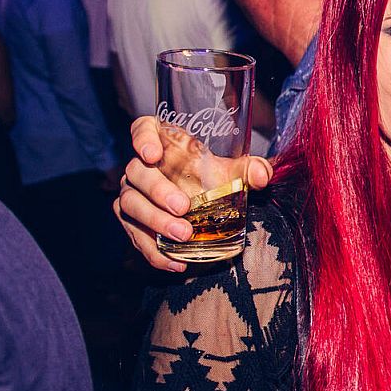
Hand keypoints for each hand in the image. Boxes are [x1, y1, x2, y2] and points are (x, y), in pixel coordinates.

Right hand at [114, 114, 273, 271]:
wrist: (206, 200)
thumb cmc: (215, 174)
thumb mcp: (233, 169)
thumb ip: (249, 169)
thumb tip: (261, 176)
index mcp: (161, 141)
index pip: (142, 129)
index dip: (142, 138)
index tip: (152, 154)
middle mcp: (140, 166)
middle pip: (137, 172)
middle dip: (157, 191)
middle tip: (182, 207)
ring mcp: (132, 193)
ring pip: (129, 204)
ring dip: (154, 221)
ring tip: (183, 235)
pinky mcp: (132, 221)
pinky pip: (134, 235)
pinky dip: (153, 251)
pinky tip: (175, 262)